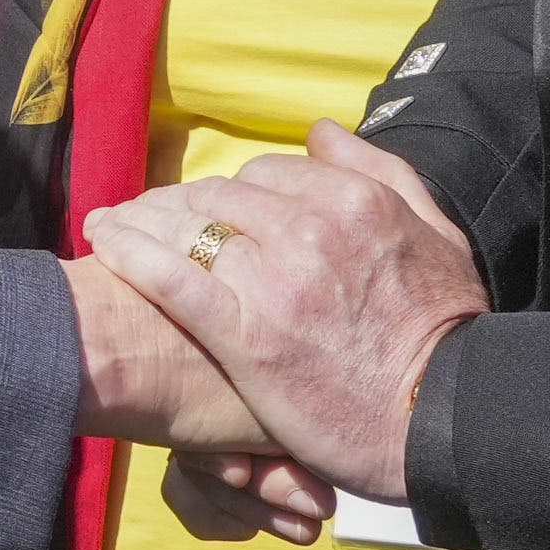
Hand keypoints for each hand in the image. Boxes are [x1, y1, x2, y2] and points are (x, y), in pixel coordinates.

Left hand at [88, 127, 480, 499]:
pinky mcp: (244, 334)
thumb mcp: (437, 234)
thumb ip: (381, 172)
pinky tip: (103, 240)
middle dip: (184, 206)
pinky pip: (170, 277)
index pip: (267, 171)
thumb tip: (321, 131)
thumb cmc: (446, 332)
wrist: (443, 418)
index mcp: (355, 200)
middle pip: (220, 195)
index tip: (216, 211)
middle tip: (155, 219)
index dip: (235, 191)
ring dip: (145, 220)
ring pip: (188, 227)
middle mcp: (310, 228)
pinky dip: (129, 252)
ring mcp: (274, 281)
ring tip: (114, 225)